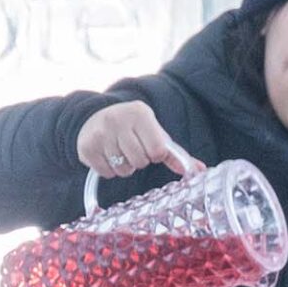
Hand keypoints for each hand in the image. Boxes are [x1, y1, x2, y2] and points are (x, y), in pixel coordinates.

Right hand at [76, 102, 196, 181]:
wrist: (96, 117)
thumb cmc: (134, 129)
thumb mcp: (155, 133)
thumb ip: (176, 154)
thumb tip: (201, 171)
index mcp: (140, 113)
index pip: (158, 150)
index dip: (155, 155)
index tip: (151, 148)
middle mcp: (118, 120)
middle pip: (140, 161)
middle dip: (140, 161)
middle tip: (134, 149)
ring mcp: (100, 133)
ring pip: (123, 169)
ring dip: (125, 167)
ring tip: (120, 152)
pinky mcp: (87, 147)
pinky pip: (107, 173)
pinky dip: (110, 170)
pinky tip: (108, 156)